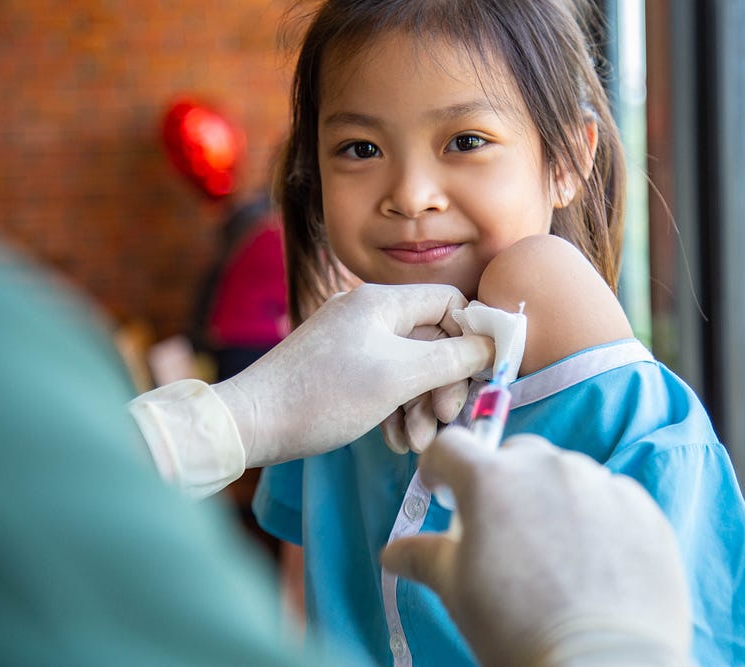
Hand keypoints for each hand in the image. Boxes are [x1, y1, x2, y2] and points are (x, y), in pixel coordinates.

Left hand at [212, 284, 493, 466]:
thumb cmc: (326, 396)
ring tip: (417, 443)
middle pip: (433, 340)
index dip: (473, 336)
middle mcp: (369, 313)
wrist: (252, 423)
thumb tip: (492, 345)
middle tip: (446, 421)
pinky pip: (386, 381)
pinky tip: (396, 439)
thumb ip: (453, 358)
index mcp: (382, 302)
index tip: (482, 376)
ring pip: (411, 367)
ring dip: (422, 405)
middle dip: (444, 384)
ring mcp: (353, 341)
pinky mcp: (341, 368)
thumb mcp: (399, 377)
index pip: (450, 302)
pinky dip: (397, 408)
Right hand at [381, 428, 691, 666]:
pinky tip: (592, 560)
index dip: (439, 468)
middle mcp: (548, 467)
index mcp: (491, 480)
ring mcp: (600, 484)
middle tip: (500, 530)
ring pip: (565, 474)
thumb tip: (393, 552)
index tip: (441, 491)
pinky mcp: (641, 508)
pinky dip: (596, 516)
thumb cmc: (518, 629)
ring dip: (550, 498)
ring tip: (551, 551)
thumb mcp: (457, 591)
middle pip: (513, 456)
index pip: (452, 446)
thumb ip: (424, 557)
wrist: (601, 665)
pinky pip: (610, 497)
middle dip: (500, 483)